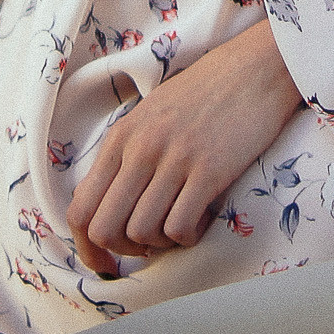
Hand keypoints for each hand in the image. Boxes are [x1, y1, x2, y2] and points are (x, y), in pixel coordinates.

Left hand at [65, 19, 300, 275]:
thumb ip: (127, 155)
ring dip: (160, 245)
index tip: (107, 265)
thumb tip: (111, 207)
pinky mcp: (209, 170)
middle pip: (105, 229)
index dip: (88, 249)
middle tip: (148, 248)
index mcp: (120, 138)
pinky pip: (179, 228)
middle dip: (123, 251)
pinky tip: (201, 222)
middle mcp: (140, 149)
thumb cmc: (203, 94)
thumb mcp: (150, 117)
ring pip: (141, 232)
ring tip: (179, 228)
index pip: (80, 209)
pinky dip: (187, 239)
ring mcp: (173, 159)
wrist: (253, 68)